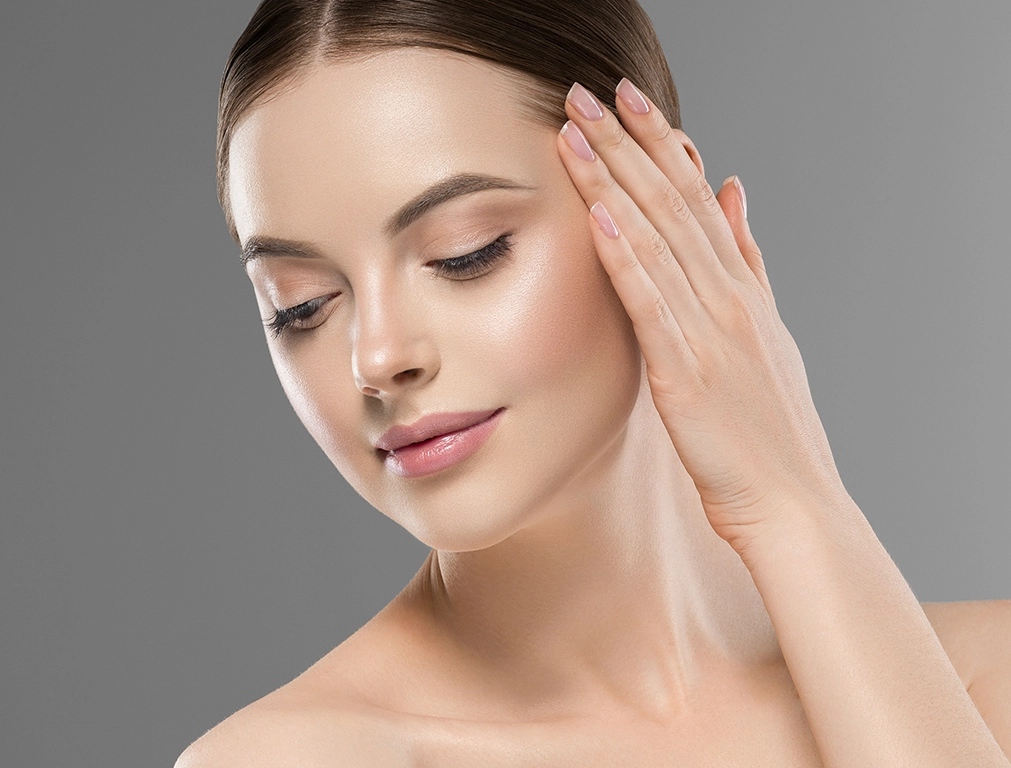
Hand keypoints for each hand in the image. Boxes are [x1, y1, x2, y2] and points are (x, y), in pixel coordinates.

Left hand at [556, 79, 850, 553]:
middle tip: (587, 92)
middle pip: (673, 205)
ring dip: (615, 184)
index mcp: (743, 291)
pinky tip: (599, 218)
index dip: (662, 146)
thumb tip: (734, 192)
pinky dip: (626, 260)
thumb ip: (748, 262)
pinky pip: (653, 306)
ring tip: (576, 132)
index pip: (697, 201)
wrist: (794, 504)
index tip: (630, 101)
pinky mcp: (688, 373)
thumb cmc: (772, 432)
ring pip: (658, 242)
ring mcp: (711, 333)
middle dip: (628, 144)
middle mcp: (729, 299)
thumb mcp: (768, 334)